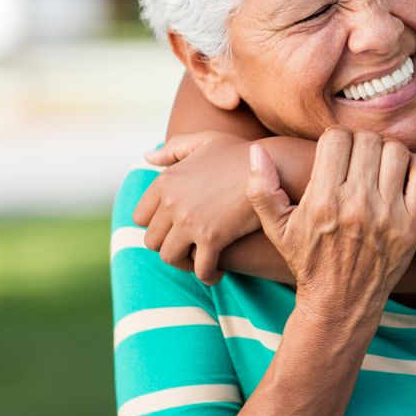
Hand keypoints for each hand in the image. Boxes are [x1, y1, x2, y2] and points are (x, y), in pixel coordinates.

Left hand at [134, 132, 258, 283]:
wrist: (274, 166)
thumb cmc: (242, 153)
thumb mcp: (205, 140)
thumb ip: (174, 148)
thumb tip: (148, 159)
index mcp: (166, 181)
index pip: (140, 217)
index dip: (155, 226)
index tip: (172, 230)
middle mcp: (172, 203)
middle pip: (152, 241)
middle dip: (169, 247)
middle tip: (188, 248)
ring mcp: (190, 222)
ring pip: (170, 257)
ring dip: (184, 264)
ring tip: (200, 262)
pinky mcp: (212, 238)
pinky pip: (200, 268)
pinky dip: (207, 275)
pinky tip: (217, 273)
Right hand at [247, 128, 415, 310]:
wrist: (341, 301)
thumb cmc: (308, 259)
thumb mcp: (277, 228)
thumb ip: (262, 189)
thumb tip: (256, 149)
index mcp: (324, 201)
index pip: (337, 138)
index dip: (335, 138)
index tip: (335, 151)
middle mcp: (357, 205)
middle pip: (368, 140)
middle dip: (361, 141)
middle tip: (359, 155)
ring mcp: (388, 215)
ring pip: (397, 152)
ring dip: (388, 150)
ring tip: (379, 163)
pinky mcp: (411, 225)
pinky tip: (403, 173)